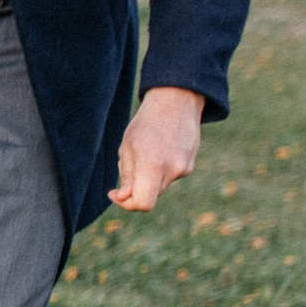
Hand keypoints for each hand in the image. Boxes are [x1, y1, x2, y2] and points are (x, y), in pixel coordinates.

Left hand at [109, 86, 204, 211]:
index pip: (143, 203)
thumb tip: (125, 197)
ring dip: (148, 178)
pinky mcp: (190, 165)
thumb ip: (127, 175)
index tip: (115, 193)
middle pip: (150, 196)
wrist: (177, 102)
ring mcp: (185, 168)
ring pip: (159, 187)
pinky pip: (170, 177)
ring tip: (146, 152)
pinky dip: (160, 171)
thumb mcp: (127, 147)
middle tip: (128, 168)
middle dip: (136, 189)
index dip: (126, 204)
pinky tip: (159, 150)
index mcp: (153, 164)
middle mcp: (173, 170)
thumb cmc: (146, 123)